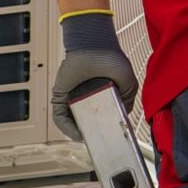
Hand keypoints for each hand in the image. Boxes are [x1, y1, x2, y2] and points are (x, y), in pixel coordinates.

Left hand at [50, 14, 138, 140]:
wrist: (94, 45)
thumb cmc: (110, 57)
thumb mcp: (128, 82)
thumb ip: (127, 101)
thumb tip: (124, 115)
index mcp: (101, 94)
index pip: (101, 117)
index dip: (106, 129)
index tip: (112, 138)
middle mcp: (85, 97)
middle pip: (86, 122)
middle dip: (93, 134)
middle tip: (100, 142)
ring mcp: (72, 97)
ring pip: (72, 122)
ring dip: (80, 134)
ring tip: (90, 140)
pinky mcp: (60, 96)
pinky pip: (60, 117)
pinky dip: (67, 128)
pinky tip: (78, 134)